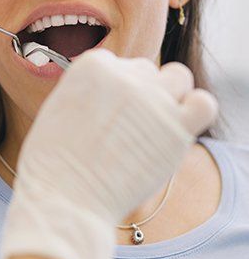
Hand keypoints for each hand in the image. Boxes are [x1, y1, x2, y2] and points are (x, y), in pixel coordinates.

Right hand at [2, 49, 217, 258]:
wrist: (64, 195)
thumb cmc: (54, 158)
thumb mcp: (60, 104)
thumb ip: (90, 88)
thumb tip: (113, 90)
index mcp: (93, 64)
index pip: (118, 63)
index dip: (114, 88)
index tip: (106, 111)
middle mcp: (125, 75)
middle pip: (146, 71)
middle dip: (139, 92)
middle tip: (127, 125)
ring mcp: (153, 100)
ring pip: (178, 77)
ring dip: (170, 94)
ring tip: (154, 123)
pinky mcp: (177, 128)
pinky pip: (204, 104)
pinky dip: (196, 110)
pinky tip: (179, 128)